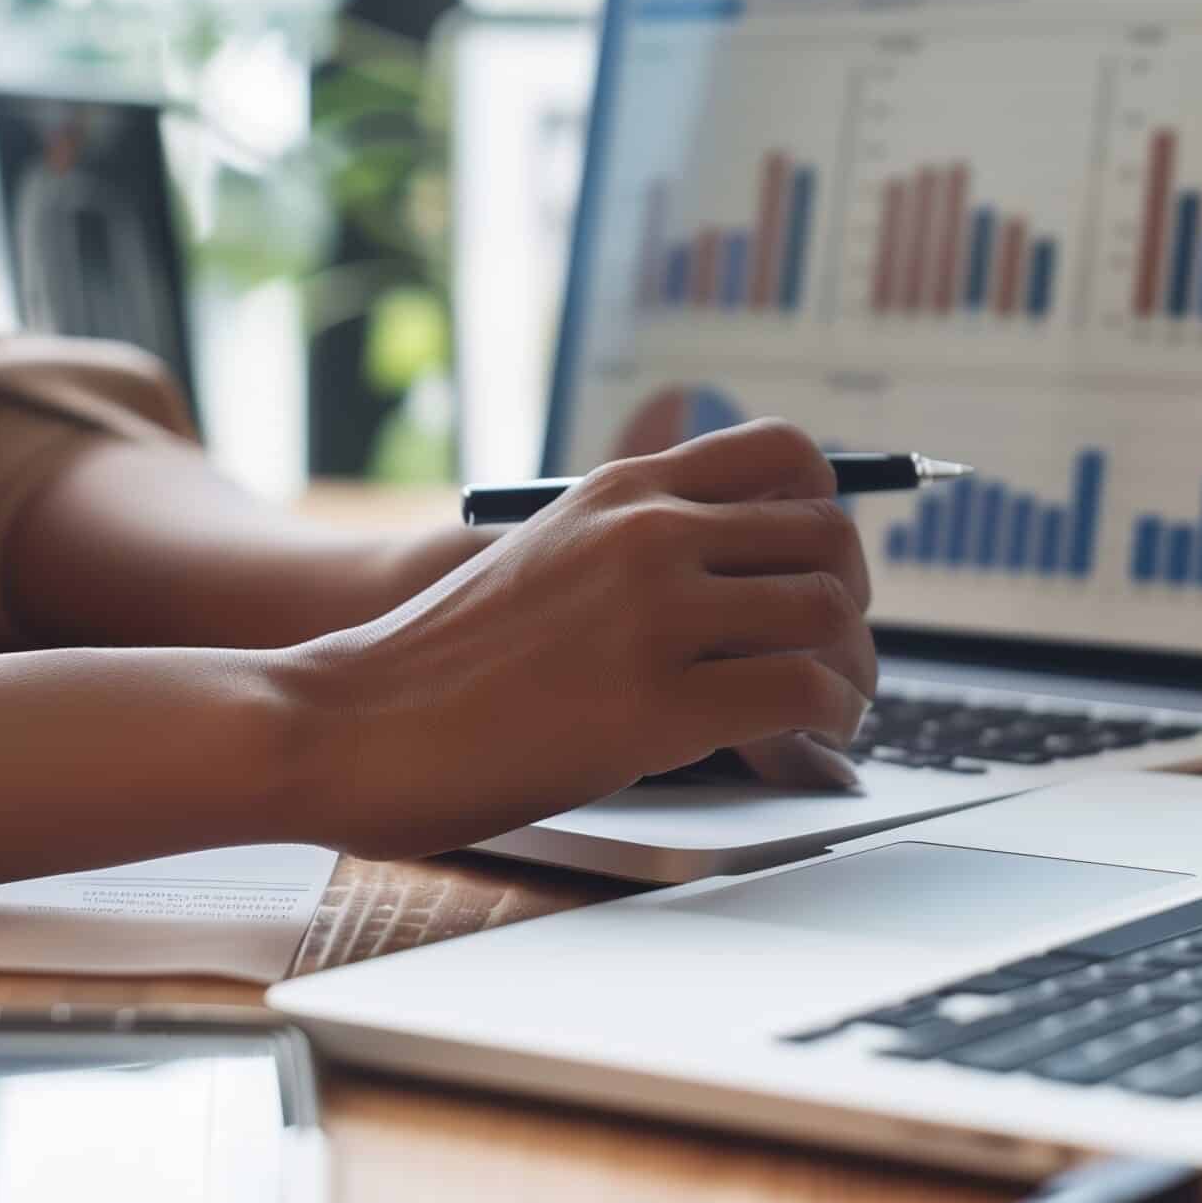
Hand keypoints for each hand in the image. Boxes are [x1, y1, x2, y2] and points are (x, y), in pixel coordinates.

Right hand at [275, 419, 876, 859]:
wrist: (348, 718)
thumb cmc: (437, 660)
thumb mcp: (545, 557)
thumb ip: (632, 549)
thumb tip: (736, 575)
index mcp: (622, 489)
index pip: (788, 454)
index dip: (829, 513)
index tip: (819, 570)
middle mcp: (648, 533)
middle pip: (829, 537)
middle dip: (853, 603)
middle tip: (836, 657)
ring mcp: (653, 615)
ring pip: (829, 615)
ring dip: (854, 673)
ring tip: (834, 713)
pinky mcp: (654, 706)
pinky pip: (802, 696)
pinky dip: (828, 725)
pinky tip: (808, 749)